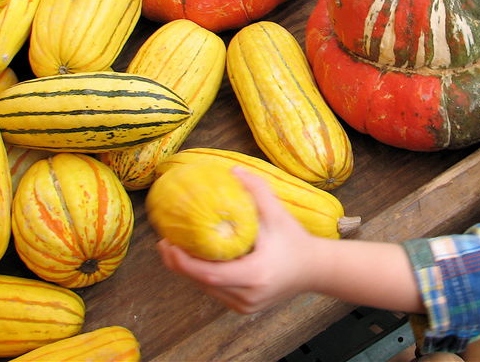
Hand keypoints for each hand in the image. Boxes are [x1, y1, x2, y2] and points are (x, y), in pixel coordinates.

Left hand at [156, 166, 318, 313]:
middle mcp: (247, 296)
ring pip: (207, 290)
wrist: (315, 269)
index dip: (184, 262)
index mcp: (255, 275)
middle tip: (164, 243)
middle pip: (203, 284)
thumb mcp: (278, 214)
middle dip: (179, 265)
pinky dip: (203, 277)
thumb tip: (233, 171)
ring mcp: (245, 305)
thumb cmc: (296, 241)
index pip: (209, 275)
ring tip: (174, 249)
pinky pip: (216, 292)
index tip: (169, 244)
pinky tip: (195, 260)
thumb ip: (257, 191)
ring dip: (189, 271)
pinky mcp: (245, 307)